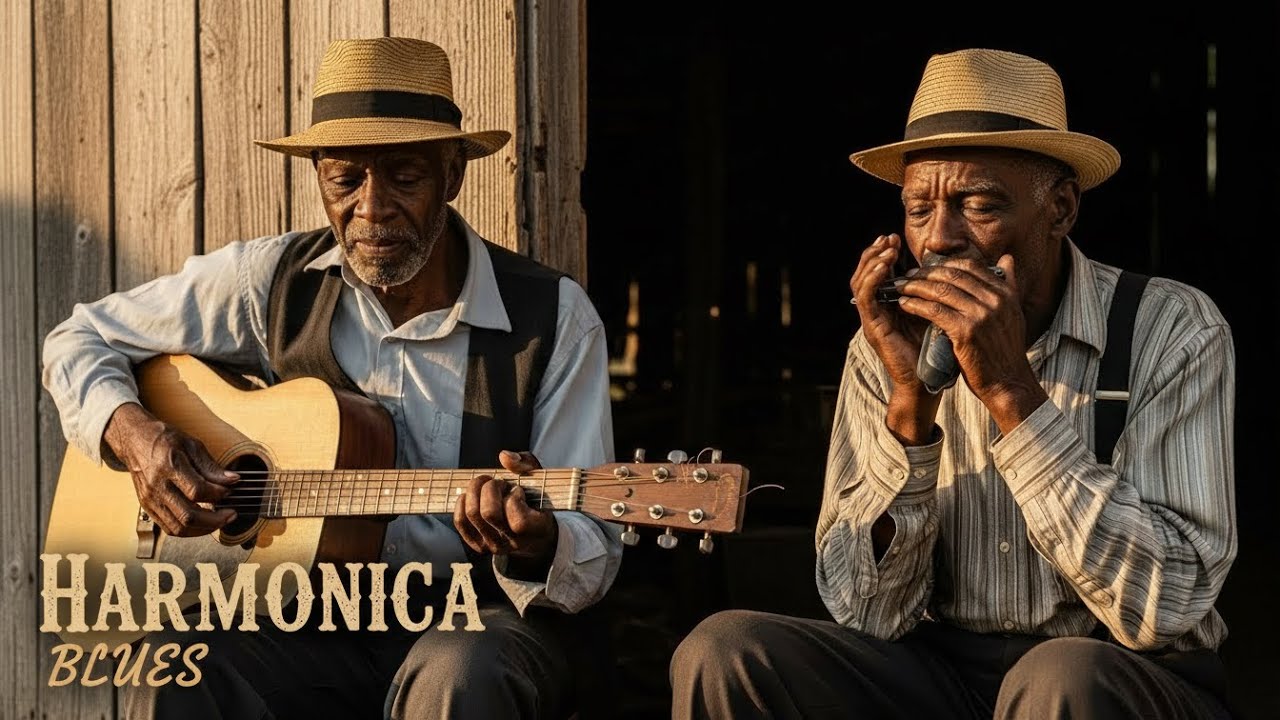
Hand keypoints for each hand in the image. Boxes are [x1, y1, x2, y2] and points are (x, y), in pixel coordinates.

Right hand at [103, 402, 238, 536]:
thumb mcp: (192, 445)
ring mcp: (150, 499)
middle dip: (215, 520)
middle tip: (231, 514)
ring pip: (178, 527)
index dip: (218, 494)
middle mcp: (157, 485)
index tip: (230, 490)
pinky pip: (169, 528)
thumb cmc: (164, 440)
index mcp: (169, 466)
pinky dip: (189, 530)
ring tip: (220, 521)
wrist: (135, 441)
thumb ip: (211, 467)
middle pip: (188, 515)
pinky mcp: (147, 507)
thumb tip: (233, 481)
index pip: (197, 491)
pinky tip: (203, 523)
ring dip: (203, 529)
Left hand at [453, 450, 557, 561]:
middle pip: (489, 513)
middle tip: (500, 483)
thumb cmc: (537, 502)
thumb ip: (526, 464)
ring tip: (487, 486)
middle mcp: (514, 542)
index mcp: (536, 530)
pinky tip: (474, 495)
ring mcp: (494, 545)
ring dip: (476, 491)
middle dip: (491, 488)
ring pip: (472, 514)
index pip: (519, 521)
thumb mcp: (540, 480)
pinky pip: (460, 521)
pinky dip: (463, 502)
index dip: (514, 498)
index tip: (519, 490)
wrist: (534, 535)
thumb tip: (504, 456)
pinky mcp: (478, 545)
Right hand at [850, 234, 930, 390]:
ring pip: (860, 282)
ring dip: (872, 262)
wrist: (931, 380)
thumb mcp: (939, 311)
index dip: (883, 254)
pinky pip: (866, 297)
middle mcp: (877, 311)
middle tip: (888, 238)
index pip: (878, 274)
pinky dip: (873, 279)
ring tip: (887, 249)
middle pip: (864, 274)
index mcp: (890, 306)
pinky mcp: (873, 327)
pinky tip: (886, 266)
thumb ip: (939, 291)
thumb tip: (957, 266)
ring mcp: (872, 319)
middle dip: (875, 253)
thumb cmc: (938, 349)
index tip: (896, 238)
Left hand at [896, 254, 1047, 430]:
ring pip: (941, 289)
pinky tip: (904, 304)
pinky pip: (934, 310)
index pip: (969, 265)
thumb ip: (1008, 286)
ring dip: (916, 286)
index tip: (926, 269)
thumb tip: (1007, 258)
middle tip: (908, 275)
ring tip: (900, 287)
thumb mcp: (1012, 313)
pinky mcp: (966, 330)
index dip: (944, 264)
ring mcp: (981, 314)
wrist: (1008, 383)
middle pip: (953, 274)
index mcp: (1005, 293)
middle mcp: (995, 299)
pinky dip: (916, 305)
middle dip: (926, 273)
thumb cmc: (1004, 351)